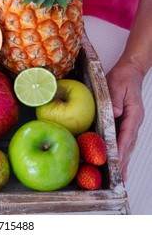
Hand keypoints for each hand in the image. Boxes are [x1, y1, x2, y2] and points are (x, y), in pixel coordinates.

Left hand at [106, 61, 144, 181]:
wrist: (130, 72)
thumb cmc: (123, 78)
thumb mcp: (118, 85)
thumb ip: (117, 100)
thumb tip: (116, 113)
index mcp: (133, 114)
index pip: (126, 134)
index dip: (121, 148)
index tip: (116, 160)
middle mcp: (134, 122)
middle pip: (129, 145)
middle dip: (124, 162)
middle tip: (120, 178)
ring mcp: (131, 124)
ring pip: (128, 146)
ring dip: (125, 161)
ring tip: (121, 177)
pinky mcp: (126, 124)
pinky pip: (124, 141)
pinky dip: (122, 153)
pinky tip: (119, 162)